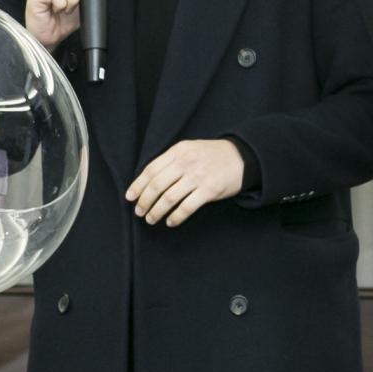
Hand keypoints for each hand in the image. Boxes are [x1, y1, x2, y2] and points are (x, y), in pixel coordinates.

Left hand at [126, 139, 246, 226]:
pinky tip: (170, 222)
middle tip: (139, 212)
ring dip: (156, 211)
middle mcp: (187, 163)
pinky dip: (176, 217)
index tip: (130, 197)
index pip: (151, 169)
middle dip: (144, 201)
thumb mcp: (190, 149)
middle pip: (157, 185)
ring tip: (151, 219)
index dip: (138, 185)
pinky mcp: (210, 191)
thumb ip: (171, 161)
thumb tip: (148, 181)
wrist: (242, 157)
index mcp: (179, 151)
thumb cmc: (212, 155)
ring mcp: (199, 177)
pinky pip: (187, 207)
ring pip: (169, 198)